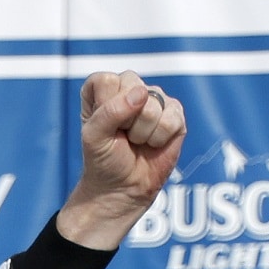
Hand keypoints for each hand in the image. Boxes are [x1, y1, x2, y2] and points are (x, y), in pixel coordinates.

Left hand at [56, 70, 185, 249]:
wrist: (123, 188)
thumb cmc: (103, 161)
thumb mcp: (93, 137)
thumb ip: (110, 112)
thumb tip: (141, 93)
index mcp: (103, 90)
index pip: (106, 80)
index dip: (105, 106)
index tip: (103, 126)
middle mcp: (129, 90)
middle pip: (133, 87)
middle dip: (125, 119)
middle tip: (121, 135)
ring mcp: (154, 100)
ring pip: (154, 104)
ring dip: (142, 131)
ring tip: (136, 141)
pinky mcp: (175, 114)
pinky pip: (172, 117)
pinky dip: (159, 137)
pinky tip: (152, 143)